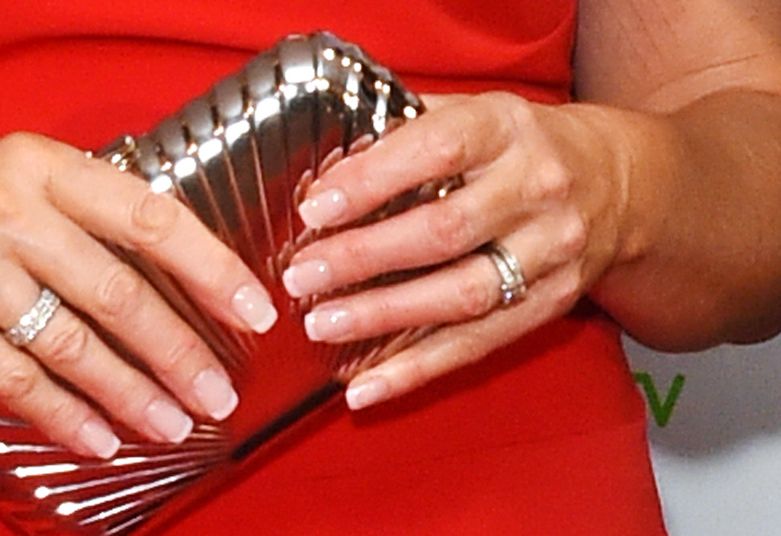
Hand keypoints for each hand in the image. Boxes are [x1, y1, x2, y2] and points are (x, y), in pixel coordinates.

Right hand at [0, 132, 276, 457]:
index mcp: (54, 173)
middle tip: (218, 394)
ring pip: (70, 344)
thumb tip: (202, 276)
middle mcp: (18, 217)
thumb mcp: (49, 180)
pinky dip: (62, 414)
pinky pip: (15, 377)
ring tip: (174, 425)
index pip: (155, 223)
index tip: (257, 312)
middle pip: (118, 294)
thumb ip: (109, 214)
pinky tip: (101, 439)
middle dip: (177, 353)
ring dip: (130, 393)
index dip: (214, 271)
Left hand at [283, 92, 629, 408]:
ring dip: (385, 317)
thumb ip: (411, 127)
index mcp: (507, 129)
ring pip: (462, 295)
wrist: (618, 184)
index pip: (434, 150)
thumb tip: (329, 161)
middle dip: (365, 257)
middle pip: (444, 231)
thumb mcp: (479, 113)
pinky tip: (367, 384)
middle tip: (303, 275)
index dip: (371, 181)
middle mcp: (535, 190)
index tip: (315, 209)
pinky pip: (479, 344)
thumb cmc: (525, 146)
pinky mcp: (550, 303)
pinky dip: (418, 369)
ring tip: (323, 326)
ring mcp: (549, 253)